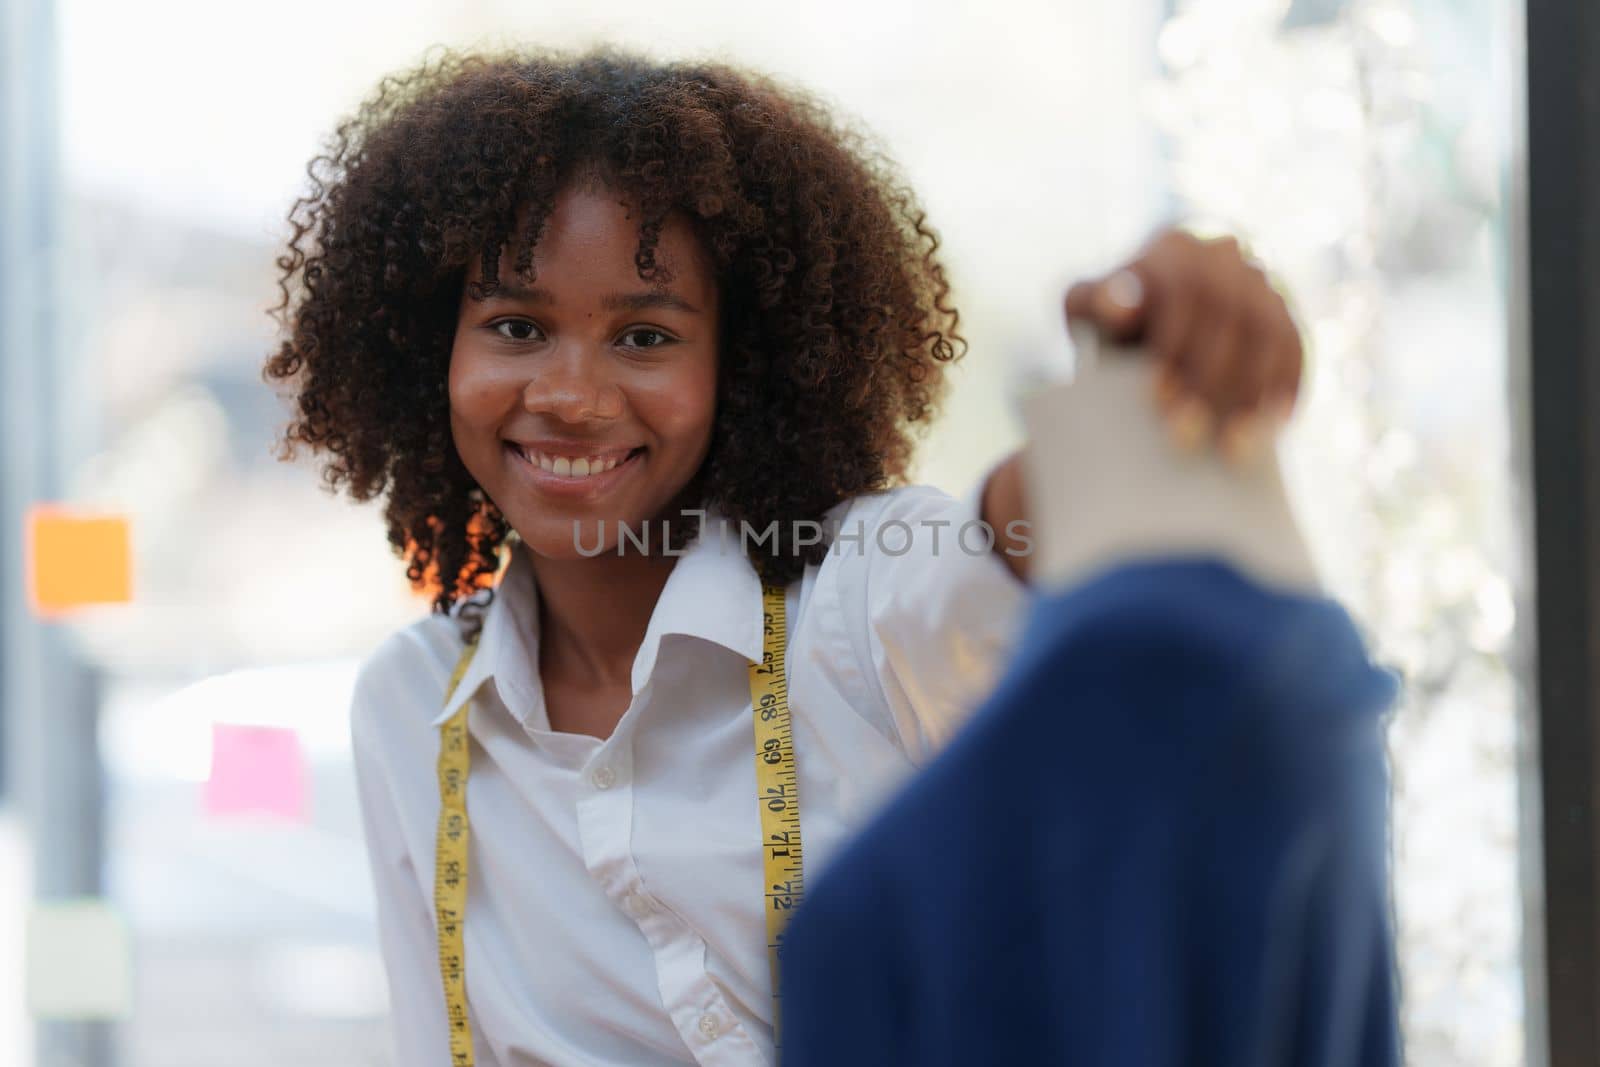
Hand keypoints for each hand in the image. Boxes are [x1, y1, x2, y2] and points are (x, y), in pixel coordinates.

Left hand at [1063, 228, 1304, 462]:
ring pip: (1266, 332)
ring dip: (1251, 393)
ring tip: (1231, 447)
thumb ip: (1092, 303)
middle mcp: (1222, 256)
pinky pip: (1294, 348)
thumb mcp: (1090, 307)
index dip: (1171, 345)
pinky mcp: (1285, 312)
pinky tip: (1273, 428)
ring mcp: (1259, 282)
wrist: (1158, 311)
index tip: (1154, 397)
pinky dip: (1287, 388)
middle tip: (1183, 436)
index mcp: (1171, 250)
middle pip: (1226, 315)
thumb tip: (1118, 307)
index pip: (1179, 291)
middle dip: (1207, 381)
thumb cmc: (1116, 320)